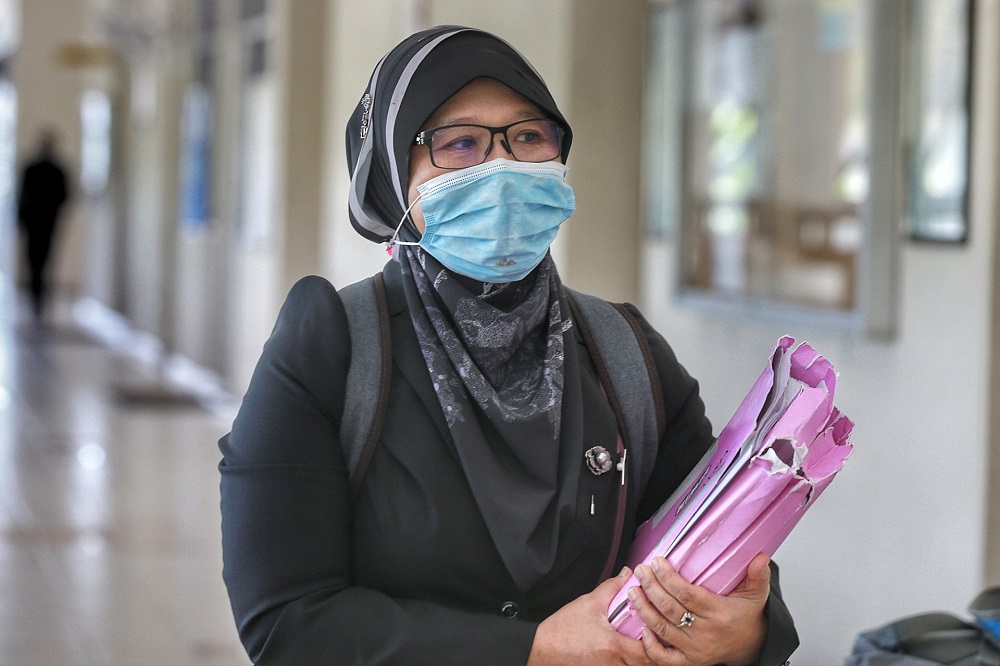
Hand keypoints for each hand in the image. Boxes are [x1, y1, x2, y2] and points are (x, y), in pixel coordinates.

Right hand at [527, 567, 649, 665]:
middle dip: (652, 653)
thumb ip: (611, 588)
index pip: (646, 651)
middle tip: (656, 637)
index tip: (657, 630)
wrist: (543, 648)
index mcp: (612, 645)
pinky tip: (627, 652)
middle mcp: (612, 662)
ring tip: (642, 643)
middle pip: (644, 664)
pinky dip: (627, 662)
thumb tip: (627, 574)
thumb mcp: (589, 602)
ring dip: (640, 659)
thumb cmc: (563, 628)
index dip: (656, 642)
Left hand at [625, 553, 769, 665]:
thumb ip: (758, 576)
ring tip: (633, 590)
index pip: (688, 594)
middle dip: (651, 588)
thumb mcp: (756, 595)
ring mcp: (695, 649)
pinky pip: (664, 657)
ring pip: (662, 629)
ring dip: (644, 609)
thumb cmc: (746, 617)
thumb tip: (761, 557)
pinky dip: (650, 645)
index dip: (669, 578)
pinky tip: (641, 627)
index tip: (656, 562)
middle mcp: (705, 633)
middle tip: (640, 571)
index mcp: (719, 613)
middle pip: (670, 609)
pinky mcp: (688, 661)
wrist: (749, 646)